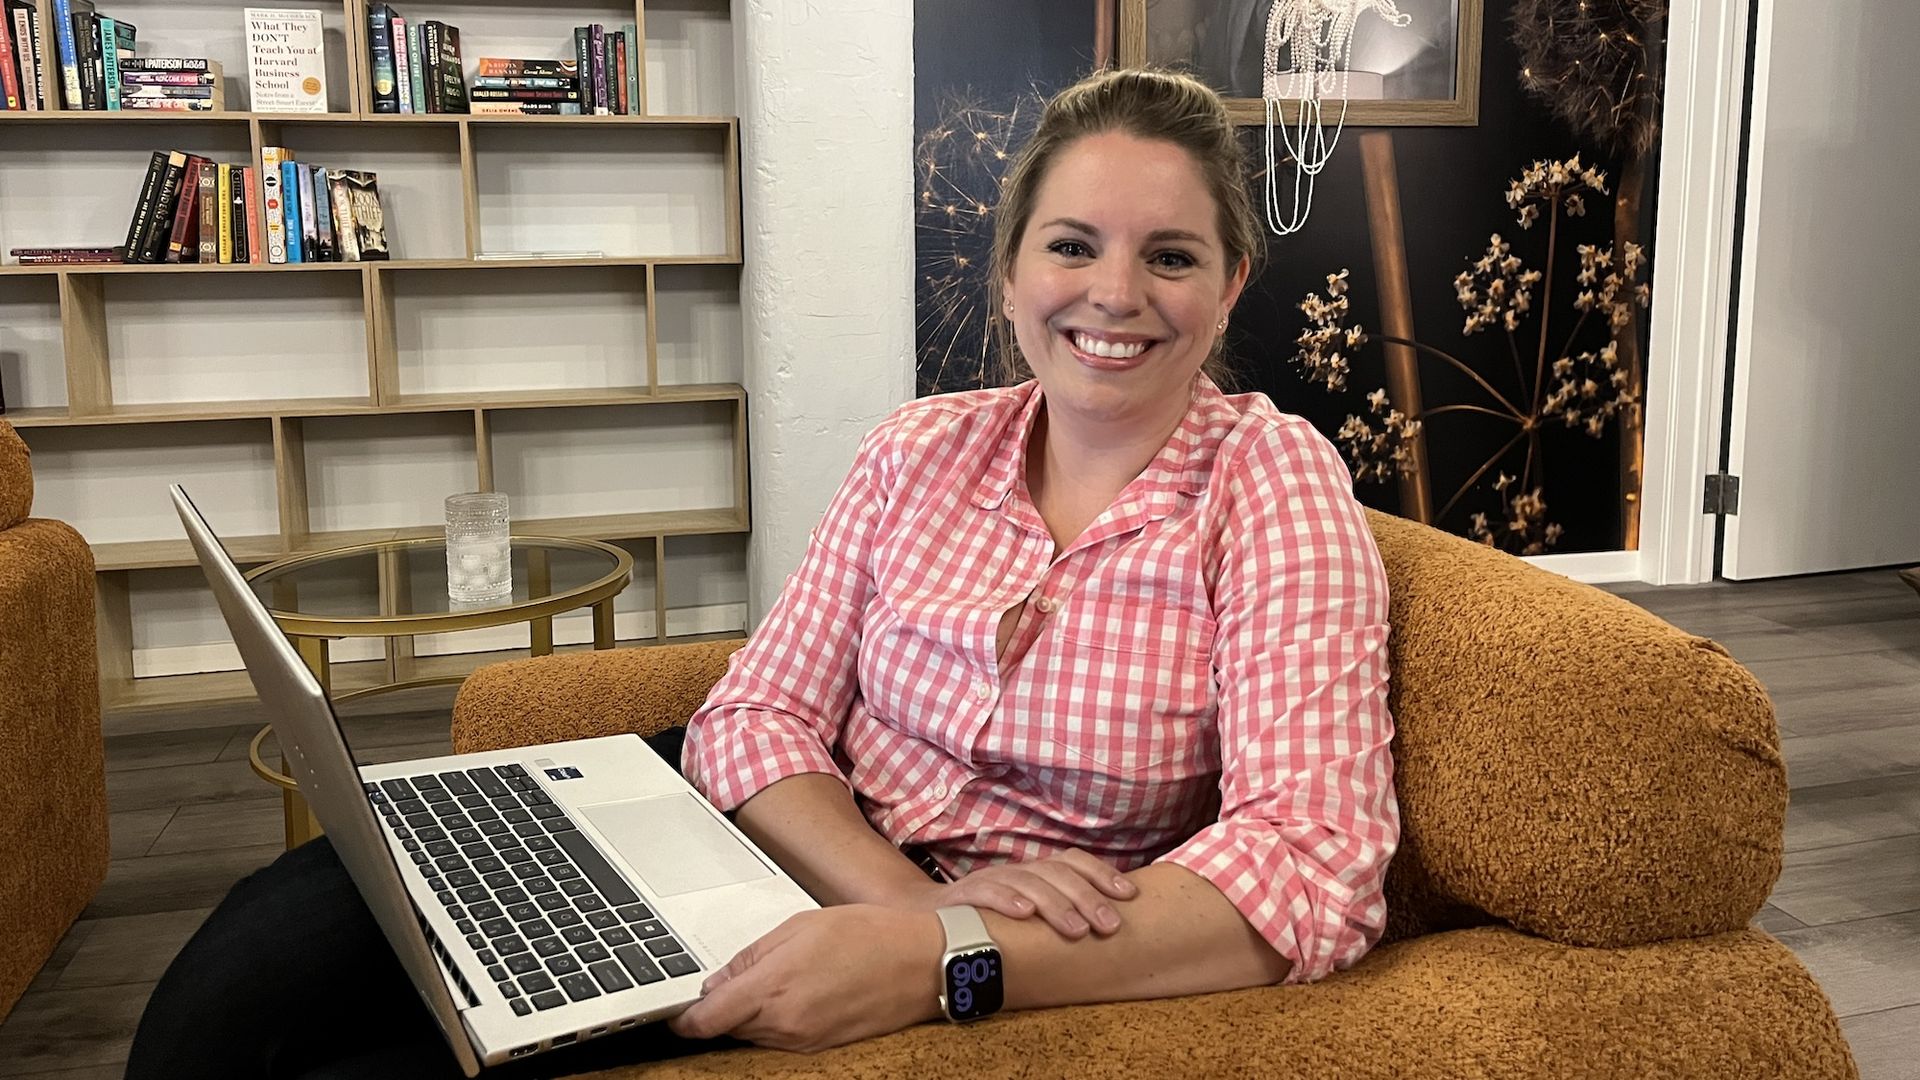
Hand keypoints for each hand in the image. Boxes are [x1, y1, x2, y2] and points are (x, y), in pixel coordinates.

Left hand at [667, 905, 943, 1052]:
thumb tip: (718, 980)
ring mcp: (805, 1040)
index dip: (683, 1018)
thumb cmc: (870, 935)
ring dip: (749, 1016)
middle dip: (720, 1010)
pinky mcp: (823, 1047)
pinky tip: (792, 997)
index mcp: (774, 988)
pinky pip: (782, 1040)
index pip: (706, 1019)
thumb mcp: (801, 926)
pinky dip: (776, 1023)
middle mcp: (785, 1023)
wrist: (923, 963)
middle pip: (728, 1029)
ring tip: (770, 983)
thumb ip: (752, 956)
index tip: (675, 1011)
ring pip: (754, 1035)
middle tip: (728, 983)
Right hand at [903, 849, 1137, 940]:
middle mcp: (1017, 870)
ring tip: (1078, 930)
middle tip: (1110, 926)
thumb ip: (1060, 912)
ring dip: (1056, 905)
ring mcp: (991, 880)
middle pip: (1057, 873)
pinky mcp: (963, 895)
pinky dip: (1006, 900)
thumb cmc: (990, 921)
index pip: (1073, 862)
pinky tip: (1025, 914)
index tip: (1129, 896)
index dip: (1103, 874)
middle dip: (1087, 898)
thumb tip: (1111, 922)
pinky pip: (986, 892)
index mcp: (1036, 872)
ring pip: (1028, 882)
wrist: (928, 922)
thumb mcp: (1030, 912)